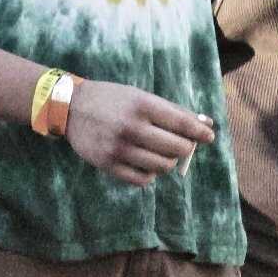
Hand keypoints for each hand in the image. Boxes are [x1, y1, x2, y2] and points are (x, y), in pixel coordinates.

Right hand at [61, 78, 216, 185]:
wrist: (69, 107)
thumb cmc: (111, 99)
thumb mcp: (140, 96)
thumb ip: (171, 111)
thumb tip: (205, 126)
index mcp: (141, 106)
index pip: (182, 123)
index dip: (200, 132)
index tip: (208, 137)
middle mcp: (131, 127)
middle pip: (176, 148)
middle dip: (185, 148)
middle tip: (182, 145)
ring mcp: (118, 148)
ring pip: (162, 166)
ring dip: (168, 161)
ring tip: (161, 154)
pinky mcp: (107, 164)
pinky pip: (142, 180)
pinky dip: (150, 174)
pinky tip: (145, 164)